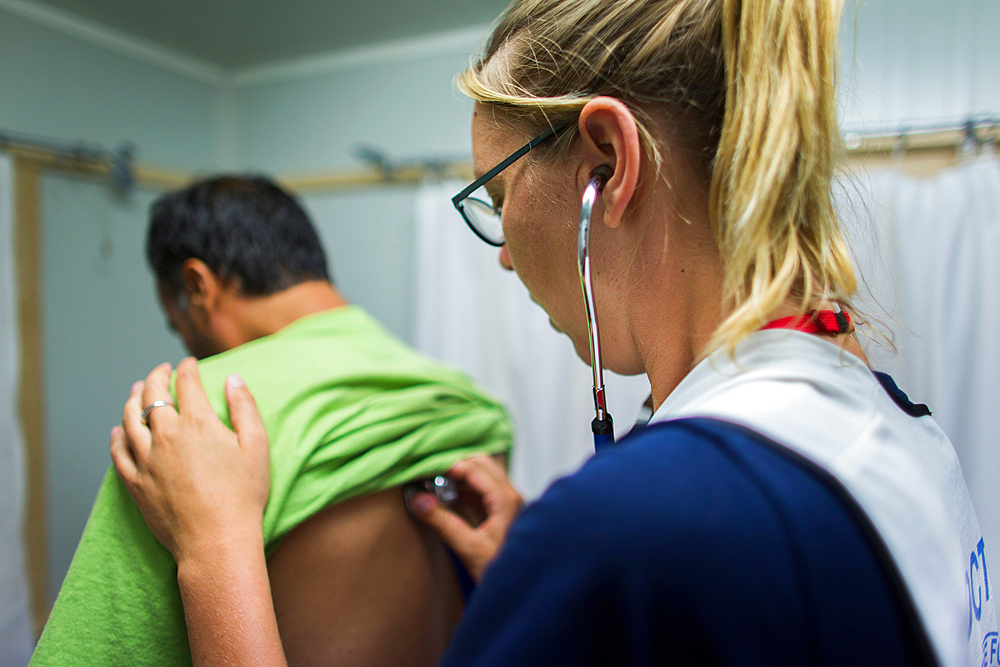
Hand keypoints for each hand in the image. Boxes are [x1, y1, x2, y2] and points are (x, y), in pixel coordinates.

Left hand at [110, 357, 270, 566]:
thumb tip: (233, 379)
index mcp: (197, 422)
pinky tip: (119, 430)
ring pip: (129, 419)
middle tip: (161, 370)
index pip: (187, 383)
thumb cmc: (243, 495)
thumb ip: (244, 407)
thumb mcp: (257, 446)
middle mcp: (166, 435)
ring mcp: (146, 459)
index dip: (188, 368)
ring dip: (133, 399)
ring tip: (137, 391)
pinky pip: (117, 451)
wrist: (216, 540)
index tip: (189, 364)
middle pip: (152, 394)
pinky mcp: (135, 482)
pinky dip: (117, 435)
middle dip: (156, 376)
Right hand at [410, 455, 522, 581]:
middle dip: (456, 466)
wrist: (517, 589)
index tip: (428, 469)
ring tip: (435, 483)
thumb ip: (443, 523)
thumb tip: (419, 501)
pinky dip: (463, 489)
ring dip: (459, 477)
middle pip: (482, 465)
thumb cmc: (501, 572)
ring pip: (482, 475)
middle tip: (432, 473)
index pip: (475, 469)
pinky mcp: (501, 512)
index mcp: (507, 501)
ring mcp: (508, 503)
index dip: (450, 466)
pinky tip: (446, 497)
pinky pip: (481, 490)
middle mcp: (511, 496)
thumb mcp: (469, 548)